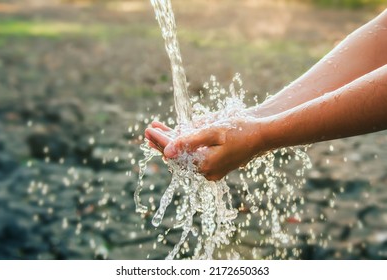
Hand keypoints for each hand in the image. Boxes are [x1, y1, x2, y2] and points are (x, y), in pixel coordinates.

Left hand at [146, 117, 266, 180]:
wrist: (263, 136)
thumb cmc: (241, 130)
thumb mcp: (214, 132)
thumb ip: (190, 141)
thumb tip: (166, 152)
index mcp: (205, 165)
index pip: (175, 154)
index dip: (160, 141)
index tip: (148, 130)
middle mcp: (207, 172)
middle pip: (178, 158)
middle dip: (163, 143)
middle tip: (147, 131)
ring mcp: (212, 171)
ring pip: (185, 157)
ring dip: (172, 144)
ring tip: (157, 131)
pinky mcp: (216, 166)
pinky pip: (194, 157)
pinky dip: (184, 147)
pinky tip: (176, 137)